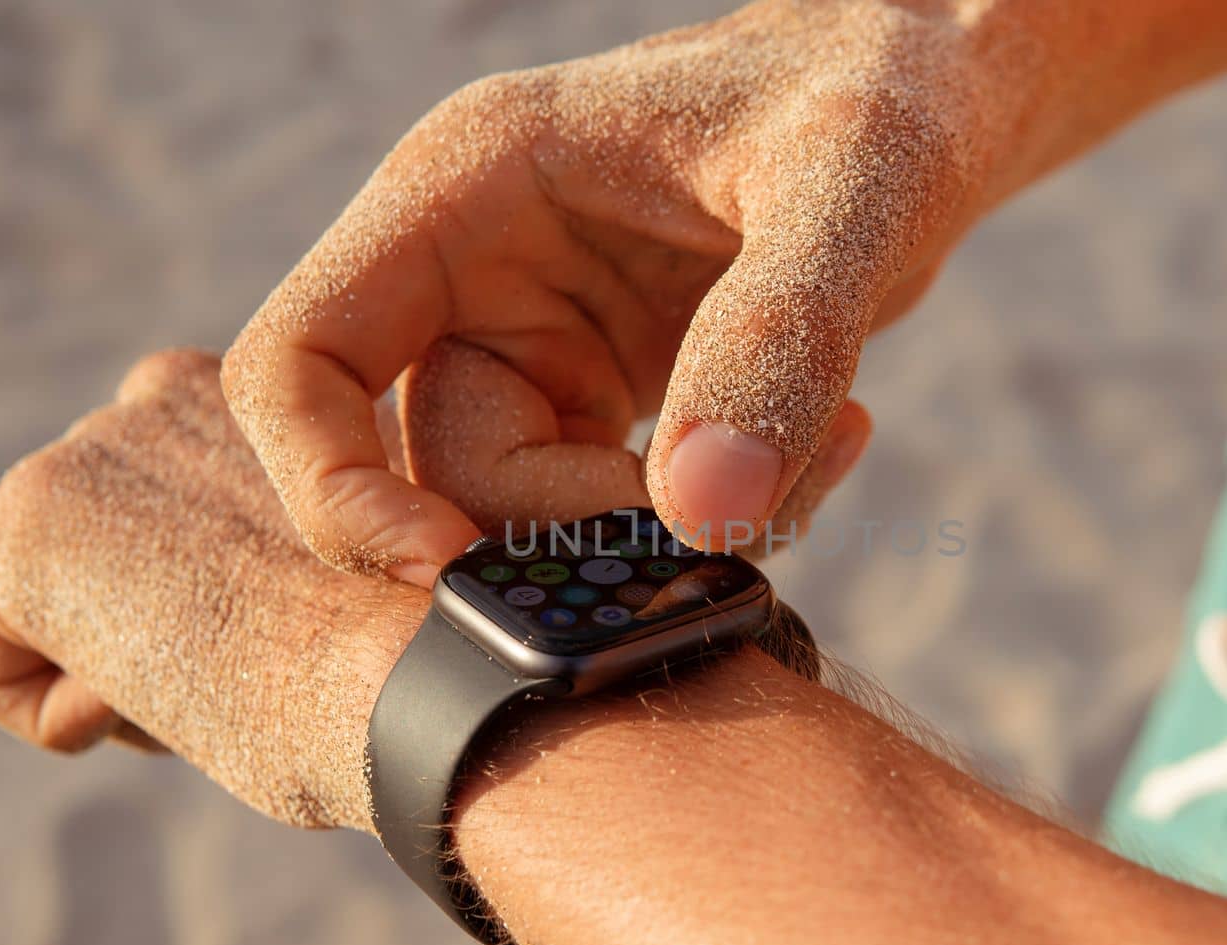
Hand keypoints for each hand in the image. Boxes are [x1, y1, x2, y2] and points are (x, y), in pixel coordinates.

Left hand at [0, 350, 426, 830]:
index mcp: (253, 387)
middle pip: (115, 557)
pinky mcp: (27, 536)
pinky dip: (71, 723)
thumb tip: (275, 571)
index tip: (303, 628)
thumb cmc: (432, 635)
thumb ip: (310, 523)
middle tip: (268, 664)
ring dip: (133, 672)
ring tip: (233, 680)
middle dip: (169, 625)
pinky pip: (0, 676)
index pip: (183, 509)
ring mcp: (86, 456)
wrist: (428, 661)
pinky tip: (176, 704)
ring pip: (62, 612)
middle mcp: (157, 394)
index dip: (232, 594)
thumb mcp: (376, 552)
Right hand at [222, 0, 1006, 575]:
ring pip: (528, 512)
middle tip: (745, 502)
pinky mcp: (602, 391)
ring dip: (662, 532)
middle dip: (577, 528)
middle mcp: (477, 273)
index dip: (333, 489)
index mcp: (466, 192)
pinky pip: (609, 509)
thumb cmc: (878, 89)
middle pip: (435, 473)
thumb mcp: (849, 183)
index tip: (449, 572)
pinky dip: (708, 521)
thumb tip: (703, 517)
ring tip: (824, 450)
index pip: (300, 358)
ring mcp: (537, 341)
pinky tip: (824, 450)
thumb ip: (779, 332)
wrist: (925, 95)